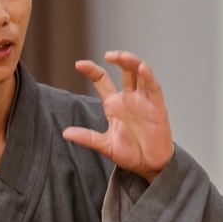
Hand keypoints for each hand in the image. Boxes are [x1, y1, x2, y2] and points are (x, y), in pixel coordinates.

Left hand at [62, 51, 173, 182]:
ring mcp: (144, 101)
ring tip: (124, 57)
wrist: (149, 166)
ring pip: (140, 74)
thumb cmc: (129, 153)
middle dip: (118, 59)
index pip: (102, 80)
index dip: (92, 70)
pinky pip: (154, 89)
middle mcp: (129, 98)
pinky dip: (149, 78)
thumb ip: (87, 137)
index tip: (79, 64)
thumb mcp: (104, 145)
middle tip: (109, 55)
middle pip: (125, 71)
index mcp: (114, 104)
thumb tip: (65, 132)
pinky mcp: (157, 108)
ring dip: (134, 63)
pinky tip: (143, 69)